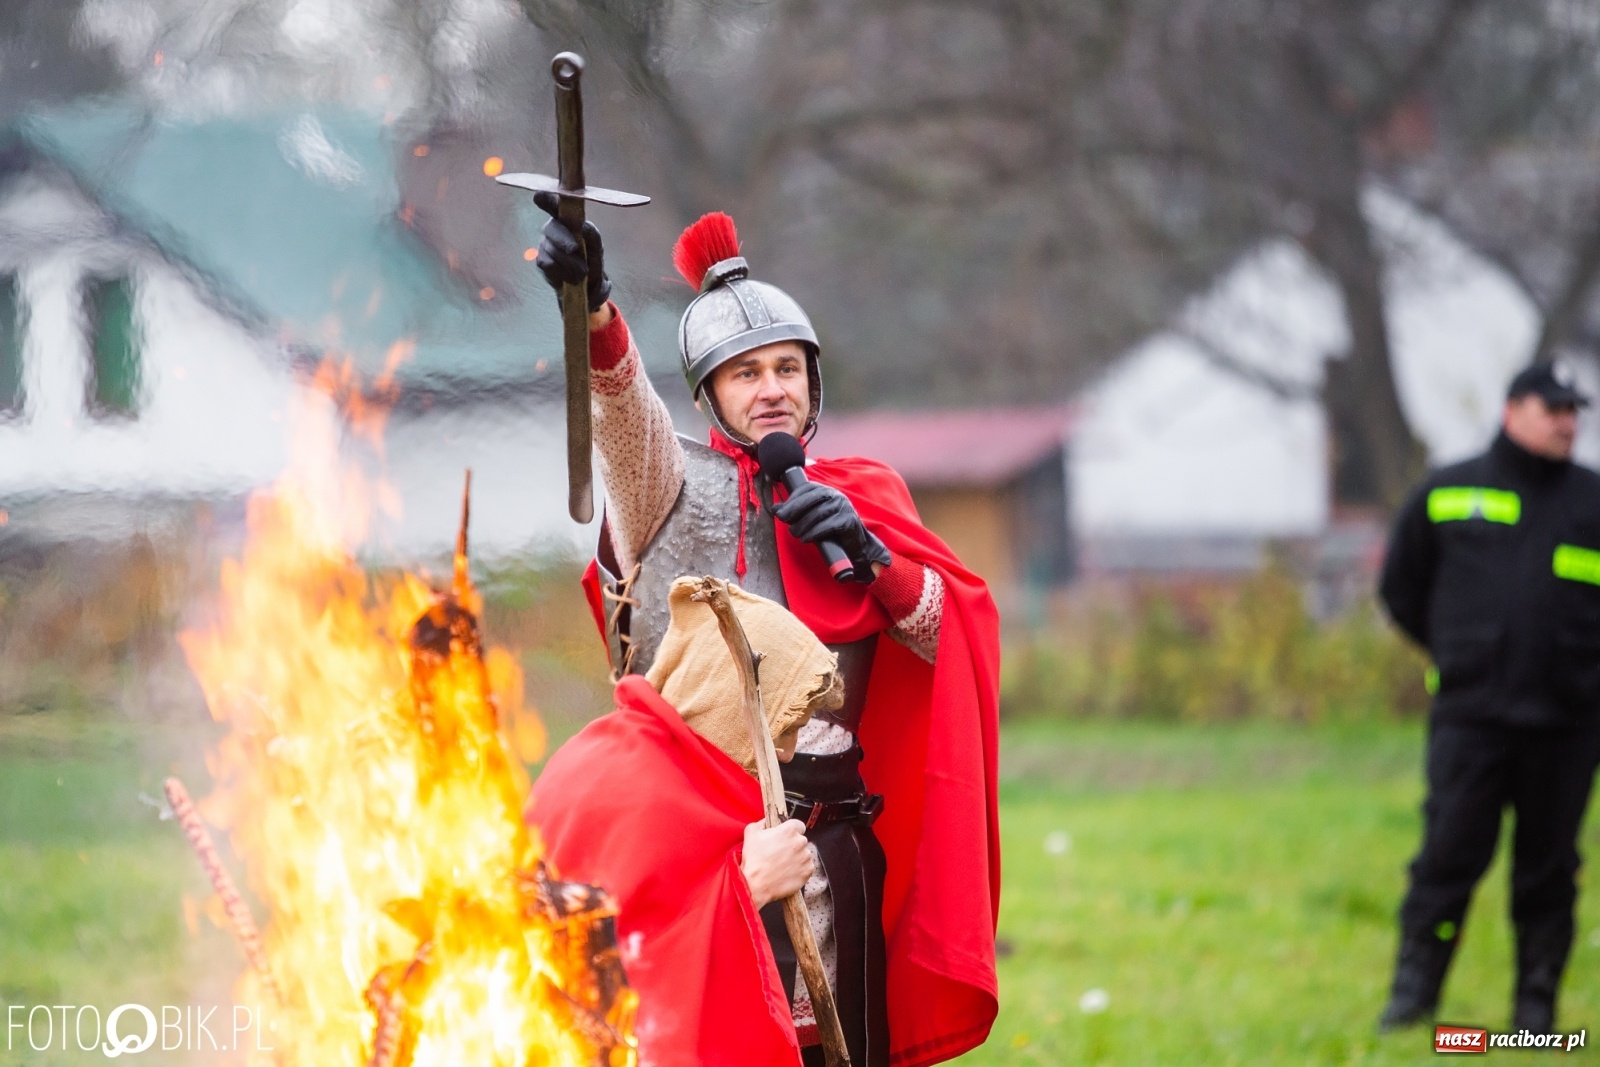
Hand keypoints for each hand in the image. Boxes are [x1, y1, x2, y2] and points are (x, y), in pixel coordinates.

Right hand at [532, 190, 610, 311]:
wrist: (587, 287)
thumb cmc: (592, 261)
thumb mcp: (597, 249)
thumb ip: (593, 237)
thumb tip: (585, 227)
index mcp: (567, 219)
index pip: (555, 205)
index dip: (546, 199)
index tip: (538, 196)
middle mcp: (553, 228)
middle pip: (553, 228)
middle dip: (563, 239)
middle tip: (574, 249)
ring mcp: (544, 243)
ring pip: (552, 249)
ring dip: (569, 262)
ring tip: (582, 273)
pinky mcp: (541, 260)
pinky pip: (547, 263)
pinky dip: (561, 272)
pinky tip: (570, 277)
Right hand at [740, 819, 813, 907]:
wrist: (756, 885)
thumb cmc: (753, 860)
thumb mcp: (750, 833)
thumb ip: (761, 823)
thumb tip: (766, 821)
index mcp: (789, 830)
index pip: (798, 825)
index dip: (791, 831)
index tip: (785, 838)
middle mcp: (800, 842)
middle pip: (800, 840)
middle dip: (792, 846)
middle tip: (779, 854)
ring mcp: (806, 857)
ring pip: (804, 854)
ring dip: (796, 858)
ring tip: (782, 866)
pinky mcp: (808, 871)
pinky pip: (807, 867)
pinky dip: (799, 870)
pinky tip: (787, 873)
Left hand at [771, 481, 891, 579]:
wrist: (854, 545)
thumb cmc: (830, 530)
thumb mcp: (810, 518)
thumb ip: (794, 512)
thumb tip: (775, 509)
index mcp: (826, 491)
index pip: (807, 488)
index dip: (792, 499)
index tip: (780, 511)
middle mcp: (836, 496)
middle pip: (812, 498)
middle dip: (794, 508)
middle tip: (782, 519)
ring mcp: (844, 507)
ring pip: (819, 513)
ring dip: (803, 524)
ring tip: (795, 533)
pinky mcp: (849, 521)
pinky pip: (829, 525)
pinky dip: (815, 532)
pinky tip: (806, 538)